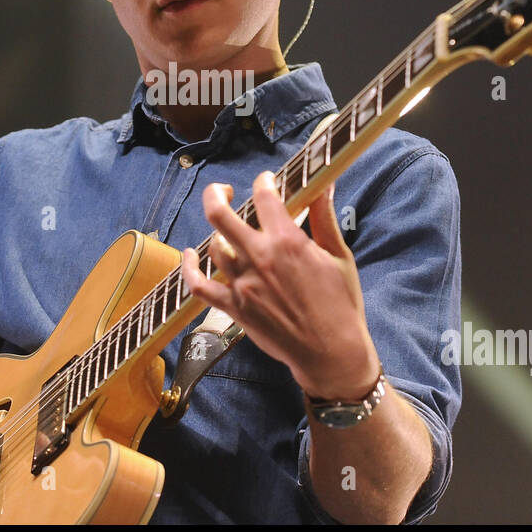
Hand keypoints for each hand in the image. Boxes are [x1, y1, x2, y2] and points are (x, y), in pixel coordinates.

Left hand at [180, 171, 380, 398]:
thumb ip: (325, 218)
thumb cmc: (341, 303)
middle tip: (224, 191)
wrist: (330, 351)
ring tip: (225, 231)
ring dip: (217, 234)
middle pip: (220, 215)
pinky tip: (189, 255)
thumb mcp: (339, 255)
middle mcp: (260, 258)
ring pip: (213, 247)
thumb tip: (325, 185)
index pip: (265, 196)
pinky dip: (189, 269)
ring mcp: (243, 284)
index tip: (266, 180)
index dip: (264, 181)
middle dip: (216, 194)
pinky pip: (199, 287)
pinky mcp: (234, 308)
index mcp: (288, 241)